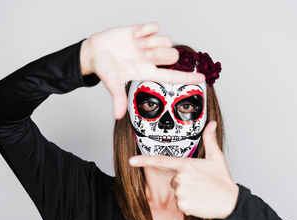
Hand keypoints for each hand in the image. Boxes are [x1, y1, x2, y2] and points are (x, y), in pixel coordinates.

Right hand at [80, 21, 205, 118]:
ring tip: (135, 45)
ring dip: (151, 41)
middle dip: (160, 54)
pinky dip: (146, 30)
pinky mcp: (143, 31)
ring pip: (167, 40)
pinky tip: (135, 35)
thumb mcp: (112, 83)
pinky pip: (156, 27)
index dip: (188, 78)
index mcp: (147, 72)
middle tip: (142, 54)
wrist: (94, 51)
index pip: (173, 77)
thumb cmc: (104, 69)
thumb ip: (117, 98)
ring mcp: (149, 44)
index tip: (202, 79)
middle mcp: (152, 59)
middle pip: (173, 56)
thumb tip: (118, 116)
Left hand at [128, 121, 239, 218]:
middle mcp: (181, 177)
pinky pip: (180, 204)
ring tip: (200, 192)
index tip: (131, 160)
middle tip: (198, 184)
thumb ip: (210, 140)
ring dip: (186, 194)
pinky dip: (188, 205)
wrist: (230, 202)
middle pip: (173, 180)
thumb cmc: (222, 181)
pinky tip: (199, 201)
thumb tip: (211, 124)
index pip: (161, 161)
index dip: (144, 160)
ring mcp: (181, 191)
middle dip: (183, 183)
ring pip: (176, 192)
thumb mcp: (216, 158)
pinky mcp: (183, 205)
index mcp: (186, 164)